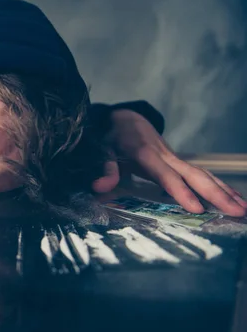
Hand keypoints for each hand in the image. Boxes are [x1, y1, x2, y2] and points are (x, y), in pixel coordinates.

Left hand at [92, 110, 246, 216]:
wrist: (124, 119)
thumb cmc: (111, 137)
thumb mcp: (102, 151)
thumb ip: (104, 169)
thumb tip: (99, 187)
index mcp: (145, 154)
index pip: (165, 175)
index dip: (180, 191)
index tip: (196, 208)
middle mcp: (164, 156)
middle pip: (193, 175)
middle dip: (215, 194)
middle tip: (235, 212)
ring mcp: (174, 158)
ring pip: (203, 174)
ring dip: (224, 191)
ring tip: (243, 209)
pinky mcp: (178, 162)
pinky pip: (202, 174)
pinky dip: (220, 186)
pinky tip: (235, 198)